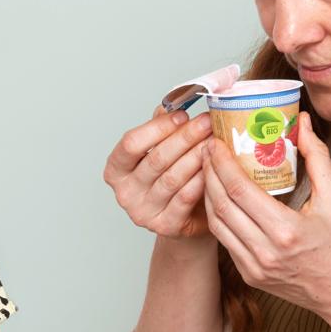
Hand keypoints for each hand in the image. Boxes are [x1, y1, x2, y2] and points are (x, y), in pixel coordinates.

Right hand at [102, 109, 213, 239]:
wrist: (183, 217)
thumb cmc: (169, 177)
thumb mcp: (159, 151)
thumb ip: (159, 129)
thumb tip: (170, 106)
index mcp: (116, 170)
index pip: (131, 144)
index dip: (157, 128)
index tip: (182, 115)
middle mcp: (125, 193)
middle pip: (156, 159)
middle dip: (185, 138)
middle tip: (207, 122)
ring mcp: (143, 212)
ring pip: (173, 178)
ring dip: (197, 156)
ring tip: (214, 141)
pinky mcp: (164, 225)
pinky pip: (185, 198)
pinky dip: (200, 179)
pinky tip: (213, 166)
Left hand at [202, 112, 330, 331]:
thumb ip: (317, 157)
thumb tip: (301, 123)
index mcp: (286, 230)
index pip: (239, 189)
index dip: (221, 163)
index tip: (215, 143)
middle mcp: (265, 251)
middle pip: (221, 205)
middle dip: (208, 174)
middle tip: (206, 151)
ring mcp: (254, 267)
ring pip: (217, 225)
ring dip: (207, 195)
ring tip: (208, 171)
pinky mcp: (251, 276)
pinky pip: (225, 241)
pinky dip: (218, 217)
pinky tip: (219, 199)